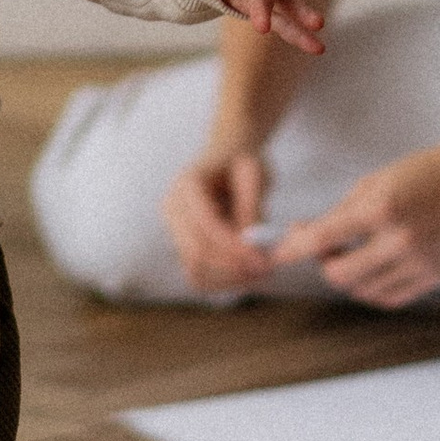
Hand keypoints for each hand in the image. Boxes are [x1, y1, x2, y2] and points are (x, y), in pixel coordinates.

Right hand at [164, 138, 273, 293]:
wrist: (227, 158)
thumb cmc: (242, 163)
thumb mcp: (254, 173)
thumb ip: (252, 207)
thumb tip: (250, 244)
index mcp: (187, 183)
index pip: (206, 225)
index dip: (234, 246)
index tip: (264, 259)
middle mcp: (173, 207)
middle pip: (196, 251)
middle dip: (233, 266)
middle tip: (266, 270)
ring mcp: (173, 229)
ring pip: (195, 269)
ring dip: (228, 278)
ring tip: (259, 273)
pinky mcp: (181, 245)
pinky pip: (197, 275)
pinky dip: (221, 282)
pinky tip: (245, 275)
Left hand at [269, 138, 439, 305]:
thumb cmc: (423, 174)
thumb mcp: (374, 182)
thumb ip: (340, 213)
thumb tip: (306, 237)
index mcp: (382, 208)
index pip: (323, 238)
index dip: (293, 249)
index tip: (275, 254)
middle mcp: (400, 240)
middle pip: (339, 274)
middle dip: (323, 263)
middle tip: (323, 247)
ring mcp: (419, 262)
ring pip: (362, 290)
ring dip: (347, 276)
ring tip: (352, 252)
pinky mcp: (433, 277)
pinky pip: (388, 298)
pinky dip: (371, 289)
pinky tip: (372, 268)